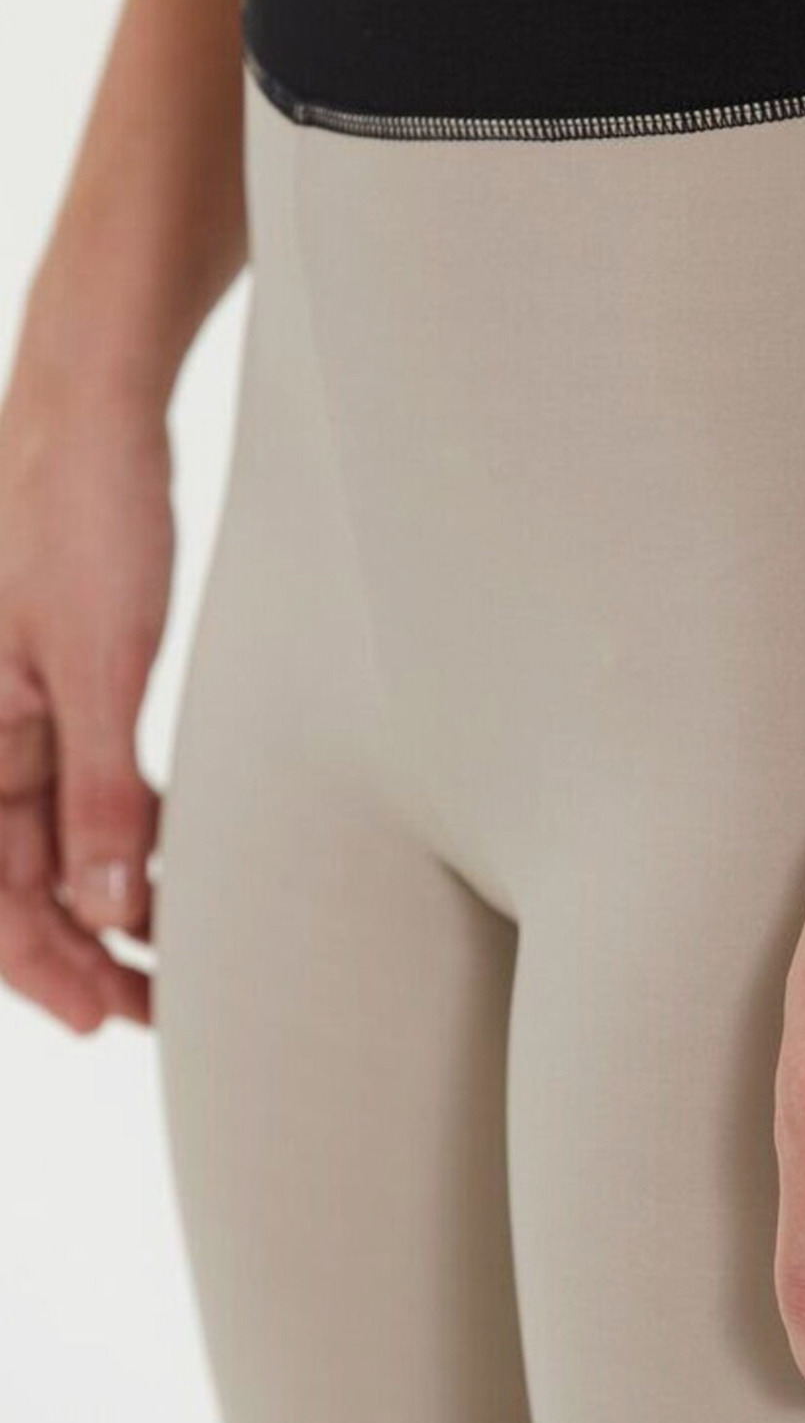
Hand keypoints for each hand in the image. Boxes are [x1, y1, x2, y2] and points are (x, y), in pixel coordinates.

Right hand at [0, 363, 170, 1030]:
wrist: (95, 404)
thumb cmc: (83, 514)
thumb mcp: (99, 661)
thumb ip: (99, 787)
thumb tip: (106, 906)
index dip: (44, 966)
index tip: (109, 1017)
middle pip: (19, 873)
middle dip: (82, 946)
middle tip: (157, 1008)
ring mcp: (14, 701)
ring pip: (52, 831)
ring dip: (105, 892)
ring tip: (171, 948)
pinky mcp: (58, 674)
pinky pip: (77, 776)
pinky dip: (119, 824)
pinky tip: (164, 856)